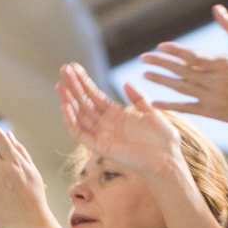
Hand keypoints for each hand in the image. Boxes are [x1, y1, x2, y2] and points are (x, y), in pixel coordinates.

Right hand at [56, 63, 188, 179]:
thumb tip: (126, 83)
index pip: (95, 96)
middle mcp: (106, 126)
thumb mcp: (151, 113)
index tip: (75, 68)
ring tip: (60, 85)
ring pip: (79, 116)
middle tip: (64, 69)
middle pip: (85, 103)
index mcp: (117, 117)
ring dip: (69, 100)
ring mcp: (102, 136)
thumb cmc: (163, 141)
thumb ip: (138, 99)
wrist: (167, 160)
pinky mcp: (100, 147)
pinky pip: (80, 134)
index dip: (85, 82)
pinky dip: (71, 121)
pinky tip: (66, 106)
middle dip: (74, 86)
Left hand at [138, 4, 227, 126]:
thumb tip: (218, 8)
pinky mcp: (210, 111)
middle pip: (183, 71)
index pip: (195, 56)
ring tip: (145, 75)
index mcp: (224, 64)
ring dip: (162, 81)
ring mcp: (212, 98)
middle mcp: (216, 82)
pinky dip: (170, 105)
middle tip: (143, 58)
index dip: (176, 51)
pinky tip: (153, 103)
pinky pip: (186, 108)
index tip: (161, 46)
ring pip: (181, 88)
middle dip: (161, 64)